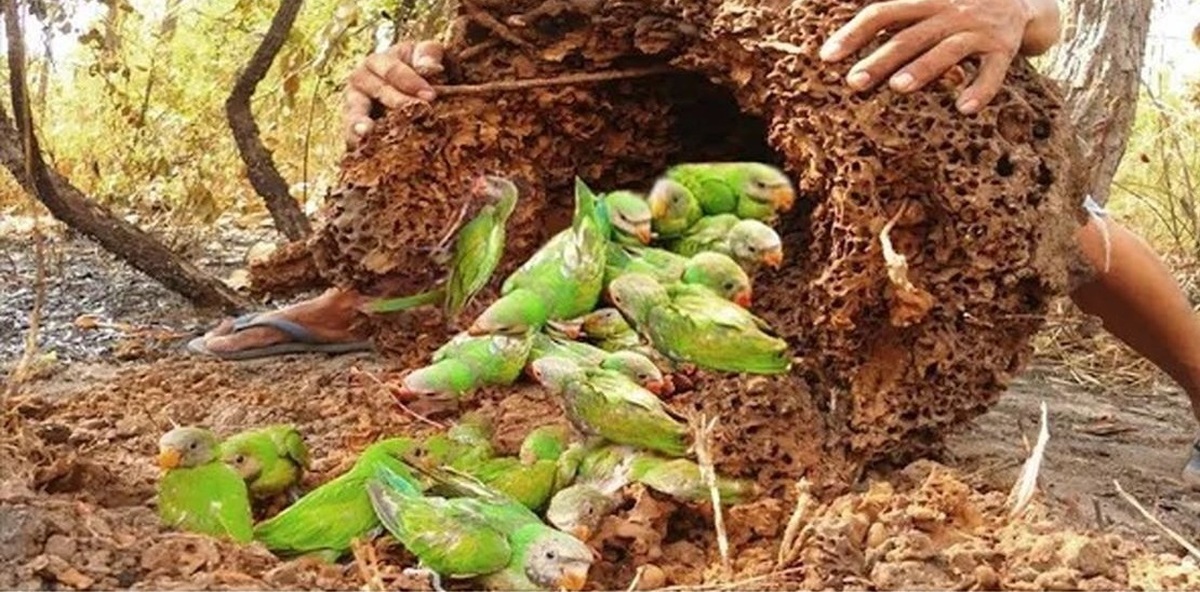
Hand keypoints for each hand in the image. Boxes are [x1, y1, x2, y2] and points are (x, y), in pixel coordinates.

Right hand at [343, 40, 444, 146]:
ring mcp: (354, 104)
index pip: (393, 71)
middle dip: (397, 102)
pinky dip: (356, 142)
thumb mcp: (423, 54)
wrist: (408, 89)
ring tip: (365, 132)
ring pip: (355, 112)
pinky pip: (352, 135)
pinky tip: (363, 151)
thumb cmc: (417, 68)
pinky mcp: (353, 127)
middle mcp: (360, 80)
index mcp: (377, 61)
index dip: (411, 82)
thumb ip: (428, 54)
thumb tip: (432, 68)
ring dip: (359, 122)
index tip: (431, 95)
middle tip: (417, 112)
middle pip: (377, 91)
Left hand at [819, 0, 1035, 114]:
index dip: (853, 33)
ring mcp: (978, 30)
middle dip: (881, 59)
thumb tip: (837, 24)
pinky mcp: (1004, 48)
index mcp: (925, 0)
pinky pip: (994, 70)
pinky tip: (964, 109)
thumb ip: (894, 15)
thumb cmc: (959, 7)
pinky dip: (981, 89)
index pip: (882, 13)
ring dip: (924, 68)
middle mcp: (950, 12)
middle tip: (854, 82)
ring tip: (899, 87)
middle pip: (910, 36)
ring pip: (948, 50)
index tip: (826, 57)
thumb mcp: (928, 2)